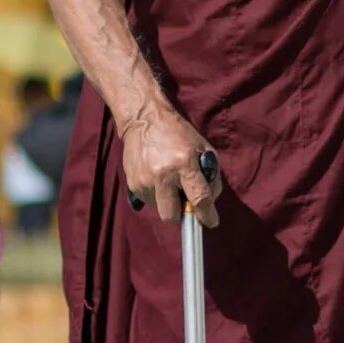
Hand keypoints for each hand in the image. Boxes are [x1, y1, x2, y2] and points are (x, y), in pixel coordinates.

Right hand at [121, 105, 218, 225]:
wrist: (145, 120)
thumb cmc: (179, 134)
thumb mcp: (203, 149)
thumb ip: (211, 177)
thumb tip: (209, 204)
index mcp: (184, 163)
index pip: (199, 199)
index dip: (207, 215)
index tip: (211, 222)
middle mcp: (162, 175)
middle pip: (172, 216)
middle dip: (181, 214)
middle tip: (185, 201)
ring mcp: (144, 181)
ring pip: (160, 210)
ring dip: (168, 202)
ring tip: (169, 181)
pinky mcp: (132, 184)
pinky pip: (149, 201)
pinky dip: (157, 195)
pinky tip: (158, 178)